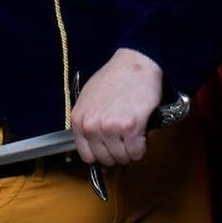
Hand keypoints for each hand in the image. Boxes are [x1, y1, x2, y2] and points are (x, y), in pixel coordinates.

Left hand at [69, 48, 163, 166]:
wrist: (134, 63)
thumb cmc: (115, 78)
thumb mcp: (90, 99)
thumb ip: (89, 123)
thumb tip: (96, 149)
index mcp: (78, 120)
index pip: (87, 155)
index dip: (102, 154)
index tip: (110, 150)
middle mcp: (91, 126)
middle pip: (106, 159)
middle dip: (118, 153)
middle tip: (126, 140)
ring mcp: (109, 128)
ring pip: (122, 158)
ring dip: (131, 150)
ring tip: (134, 133)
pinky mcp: (130, 128)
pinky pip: (137, 153)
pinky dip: (142, 147)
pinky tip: (141, 133)